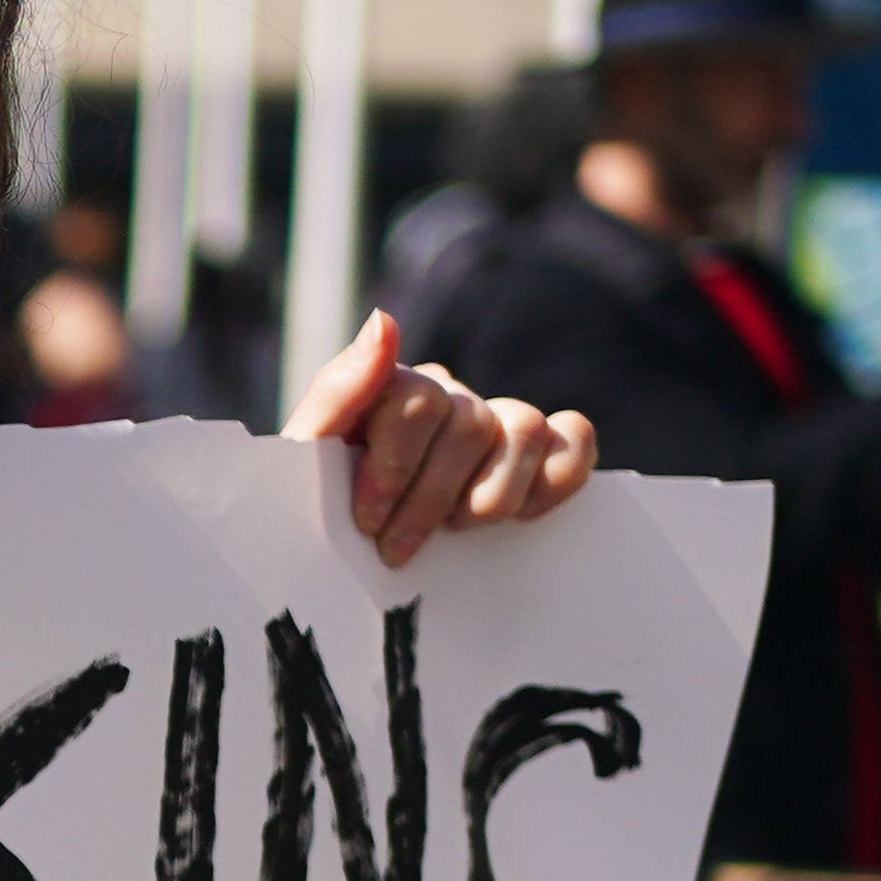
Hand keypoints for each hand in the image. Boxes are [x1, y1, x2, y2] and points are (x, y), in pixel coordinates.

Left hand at [281, 310, 597, 566]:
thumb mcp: (307, 461)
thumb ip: (337, 392)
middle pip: (470, 424)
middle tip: (398, 547)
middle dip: (432, 499)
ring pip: (524, 429)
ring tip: (454, 531)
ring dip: (491, 496)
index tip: (369, 522)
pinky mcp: (539, 453)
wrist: (342, 558)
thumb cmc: (322, 511)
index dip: (395, 467)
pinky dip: (557, 476)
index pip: (418, 400)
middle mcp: (448, 395)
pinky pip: (573, 437)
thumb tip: (384, 322)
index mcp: (390, 387)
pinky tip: (521, 516)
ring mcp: (496, 420)